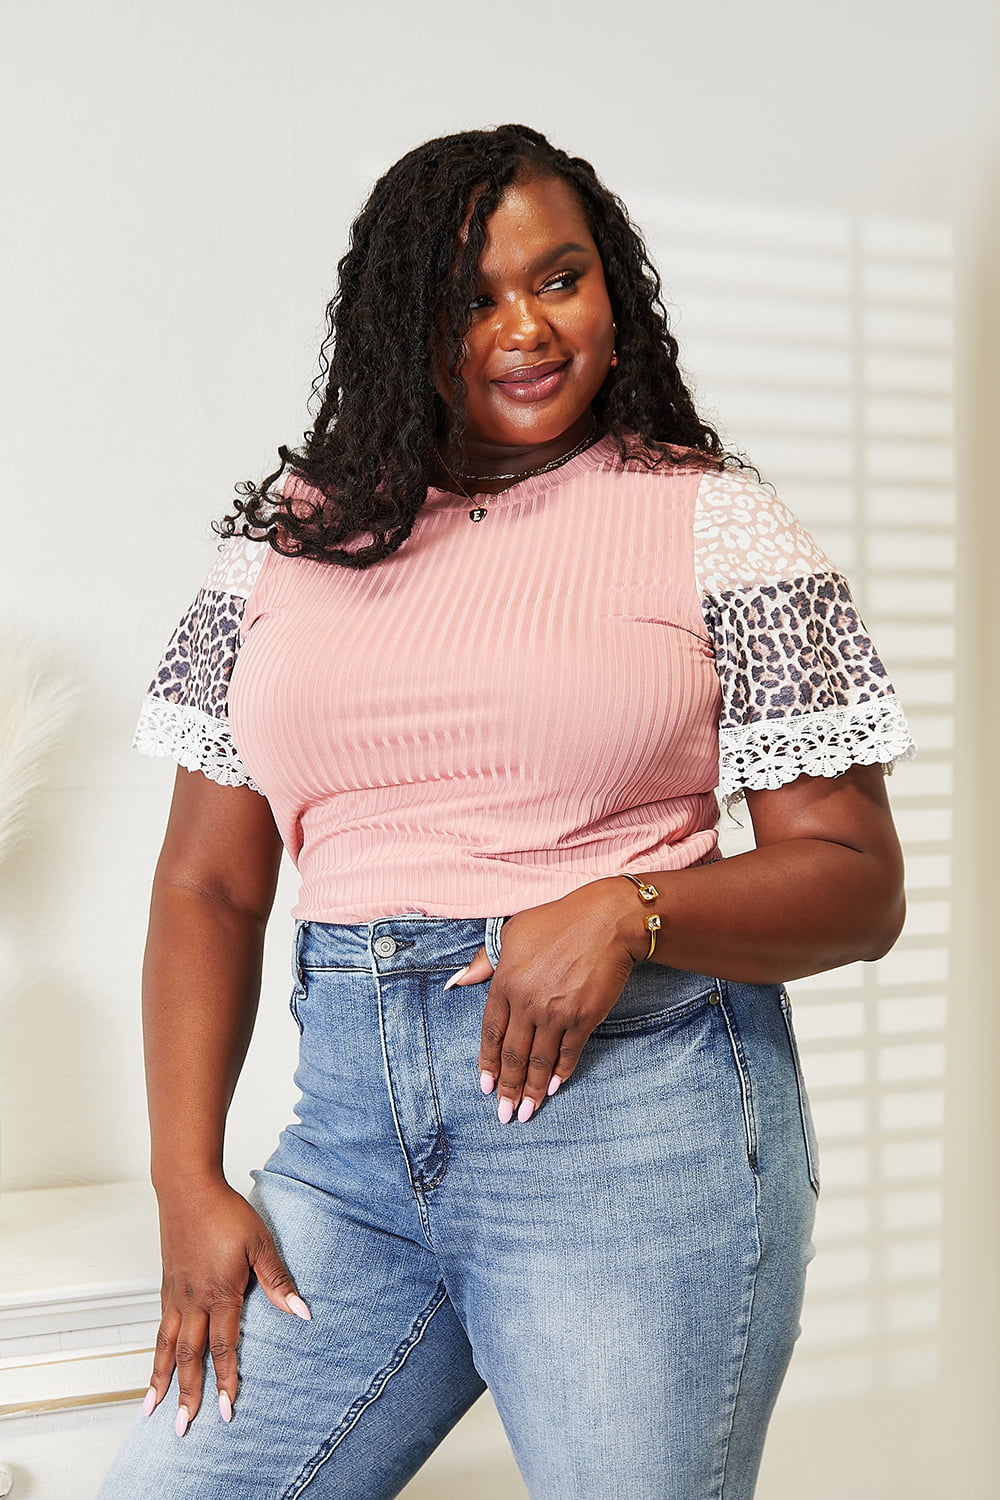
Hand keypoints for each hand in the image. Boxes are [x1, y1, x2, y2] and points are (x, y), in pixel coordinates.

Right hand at [144, 1179, 309, 1433]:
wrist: (188, 1189)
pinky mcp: (167, 1287)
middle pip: (189, 1357)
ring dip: (161, 1381)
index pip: (223, 1347)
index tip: (227, 1410)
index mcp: (220, 1294)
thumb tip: (302, 1312)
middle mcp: (193, 1301)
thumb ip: (278, 1281)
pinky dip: (156, 1353)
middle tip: (183, 1428)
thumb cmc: (226, 1213)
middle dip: (188, 1395)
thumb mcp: (260, 1244)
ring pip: (167, 1347)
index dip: (226, 1380)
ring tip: (153, 1410)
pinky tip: (156, 1365)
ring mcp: (176, 1295)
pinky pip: (160, 1328)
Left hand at [449, 878, 640, 1122]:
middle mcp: (528, 1002)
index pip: (491, 1033)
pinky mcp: (584, 1017)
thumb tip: (457, 982)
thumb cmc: (557, 922)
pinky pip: (568, 1053)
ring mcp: (556, 1012)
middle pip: (513, 1055)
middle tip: (503, 1114)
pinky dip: (561, 1073)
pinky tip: (555, 1088)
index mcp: (506, 982)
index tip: (485, 1086)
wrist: (606, 921)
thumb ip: (484, 962)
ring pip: (539, 1061)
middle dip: (507, 1088)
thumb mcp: (512, 932)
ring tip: (526, 1113)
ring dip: (532, 1091)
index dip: (487, 1063)